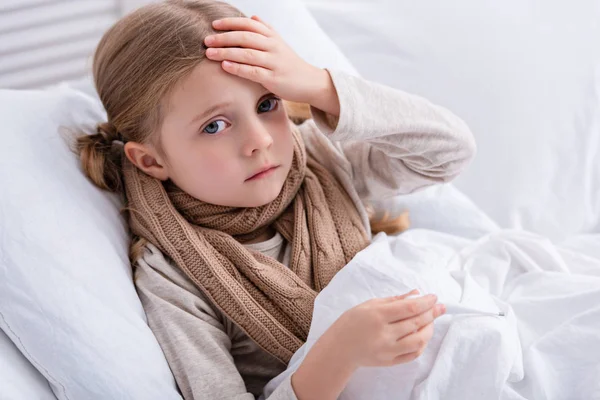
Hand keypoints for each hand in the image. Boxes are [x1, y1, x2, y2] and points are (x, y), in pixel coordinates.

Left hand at [204, 16, 336, 112]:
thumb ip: (266, 30)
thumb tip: (252, 16)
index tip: (214, 25)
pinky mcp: (274, 79)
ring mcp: (274, 62)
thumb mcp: (280, 43)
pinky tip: (224, 66)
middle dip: (223, 38)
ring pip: (247, 54)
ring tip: (209, 53)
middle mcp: (273, 47)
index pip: (249, 24)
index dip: (231, 23)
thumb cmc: (290, 64)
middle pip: (245, 37)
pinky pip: (252, 72)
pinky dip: (237, 68)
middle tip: (207, 40)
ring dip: (226, 52)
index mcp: (273, 37)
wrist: (310, 82)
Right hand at [331, 289, 445, 367]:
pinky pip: (413, 354)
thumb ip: (394, 300)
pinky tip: (423, 335)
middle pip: (416, 323)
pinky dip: (422, 344)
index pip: (409, 308)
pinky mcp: (389, 362)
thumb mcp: (369, 304)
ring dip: (429, 329)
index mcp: (378, 315)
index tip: (434, 297)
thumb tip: (416, 293)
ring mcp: (387, 350)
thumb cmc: (352, 322)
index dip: (426, 302)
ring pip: (419, 340)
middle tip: (441, 307)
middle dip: (432, 313)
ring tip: (431, 321)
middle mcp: (384, 334)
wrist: (340, 348)